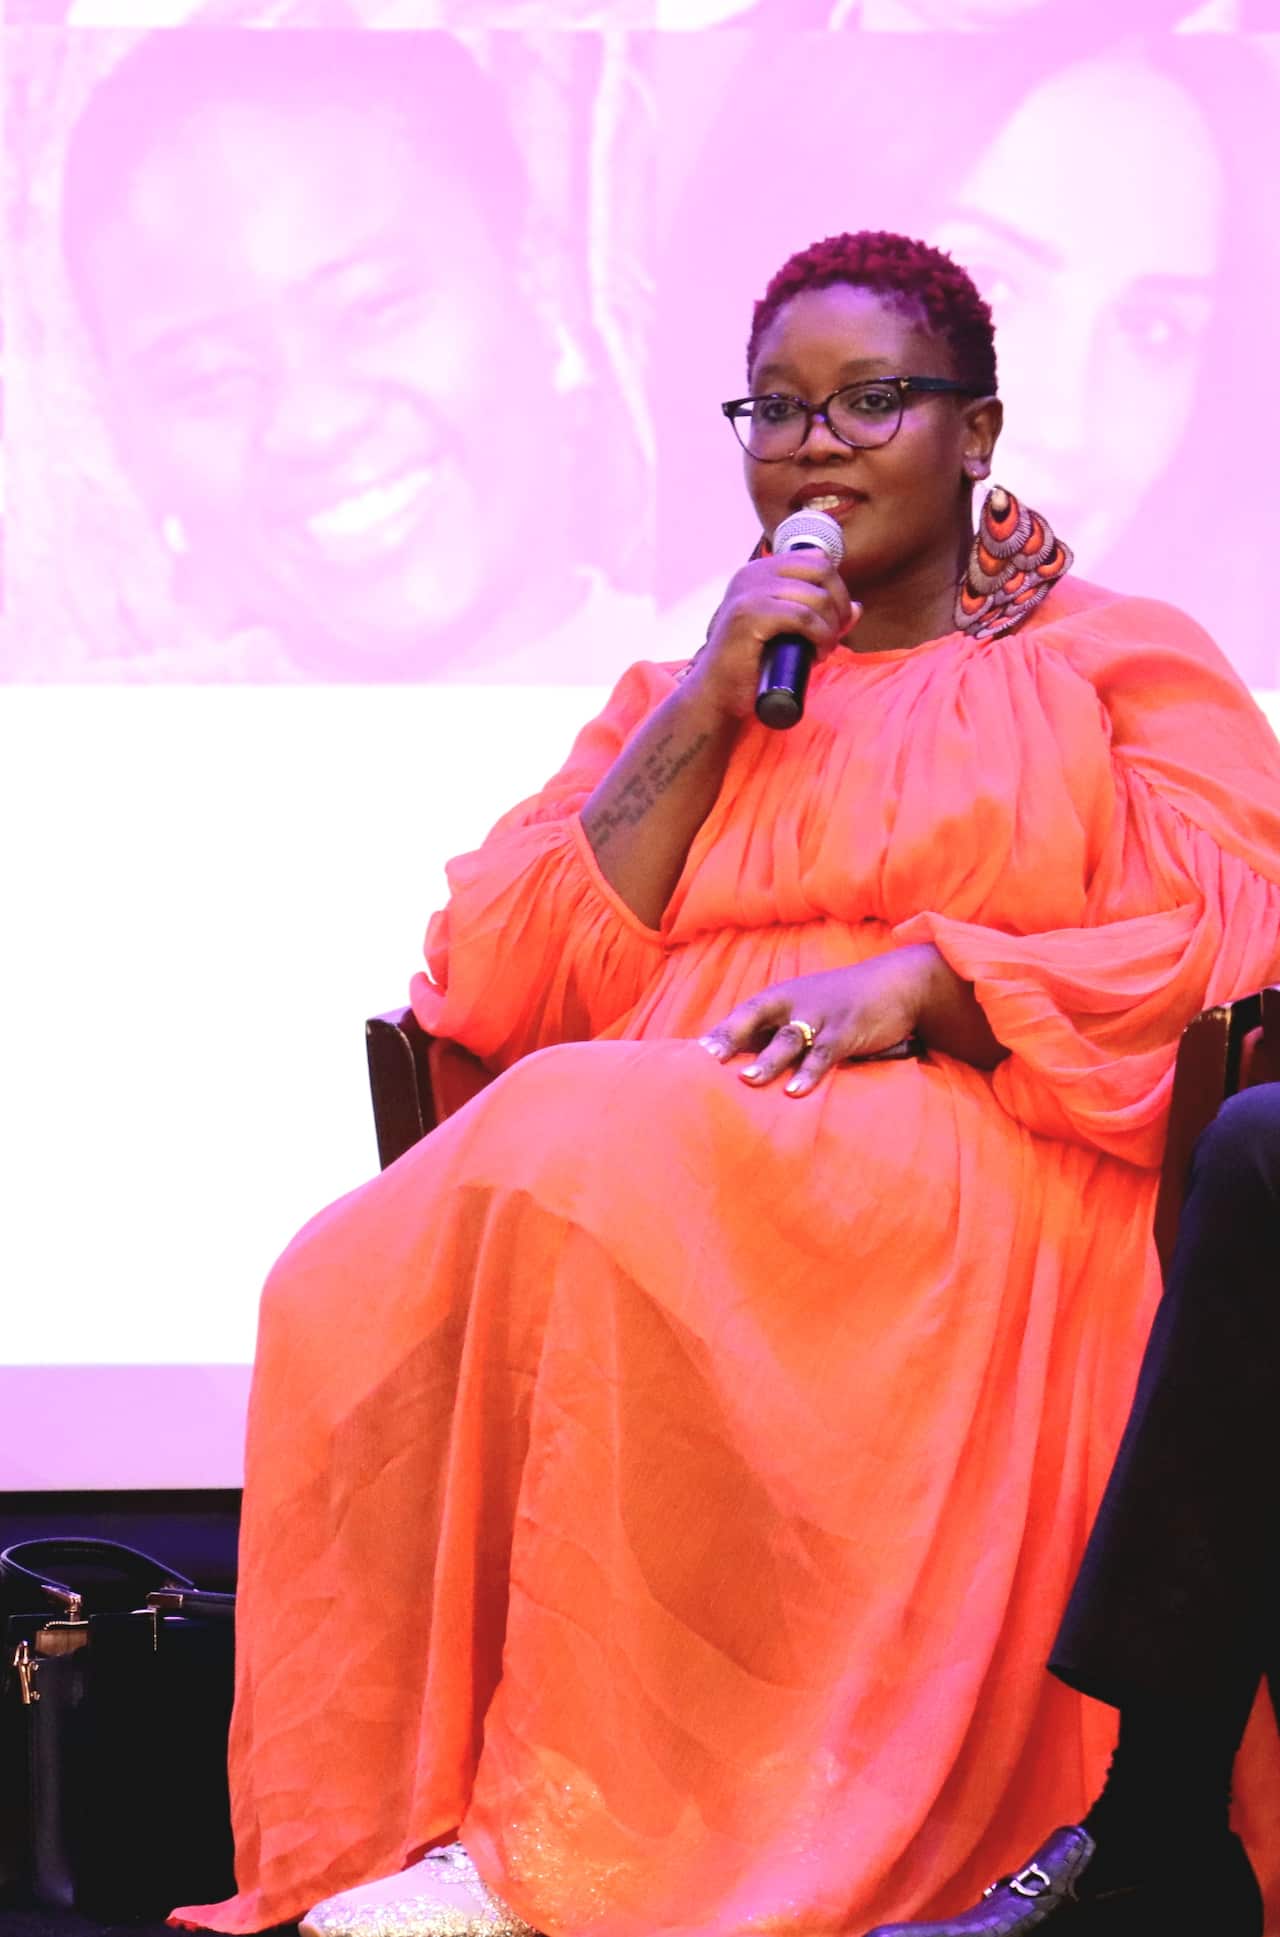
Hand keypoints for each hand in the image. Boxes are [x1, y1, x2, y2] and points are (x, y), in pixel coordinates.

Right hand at [686, 553, 860, 721]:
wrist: (717, 693)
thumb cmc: (752, 665)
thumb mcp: (790, 633)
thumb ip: (820, 616)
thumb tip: (858, 608)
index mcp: (760, 571)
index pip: (816, 560)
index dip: (837, 588)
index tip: (837, 620)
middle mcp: (752, 574)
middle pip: (821, 571)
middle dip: (839, 604)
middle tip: (835, 635)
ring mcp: (749, 593)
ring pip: (816, 597)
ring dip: (831, 627)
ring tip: (824, 650)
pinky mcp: (750, 616)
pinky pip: (803, 617)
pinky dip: (820, 636)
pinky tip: (817, 653)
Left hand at [698, 951, 940, 1096]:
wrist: (896, 983)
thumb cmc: (841, 1001)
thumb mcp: (806, 1007)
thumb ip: (778, 1030)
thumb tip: (741, 1060)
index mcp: (781, 997)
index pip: (743, 1014)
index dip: (721, 1032)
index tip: (695, 1053)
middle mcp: (796, 1002)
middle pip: (756, 1018)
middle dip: (731, 1039)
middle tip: (708, 1061)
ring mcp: (822, 1016)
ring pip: (788, 1038)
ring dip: (768, 1060)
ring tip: (747, 1079)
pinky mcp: (848, 1030)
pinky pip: (825, 1053)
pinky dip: (810, 1072)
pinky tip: (796, 1092)